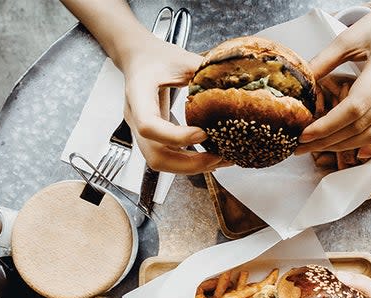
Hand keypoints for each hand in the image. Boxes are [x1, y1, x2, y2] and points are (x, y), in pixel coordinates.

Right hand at [121, 34, 227, 173]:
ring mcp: (141, 131)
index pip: (149, 126)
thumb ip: (204, 71)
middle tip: (217, 158)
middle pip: (155, 155)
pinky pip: (166, 156)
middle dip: (188, 163)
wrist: (138, 58)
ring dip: (190, 167)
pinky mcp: (152, 137)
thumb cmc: (155, 57)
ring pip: (160, 162)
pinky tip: (209, 157)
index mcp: (138, 95)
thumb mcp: (181, 58)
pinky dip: (188, 162)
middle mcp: (136, 118)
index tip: (203, 134)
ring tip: (218, 160)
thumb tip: (235, 81)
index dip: (176, 136)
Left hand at [297, 0, 370, 157]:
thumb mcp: (351, 35)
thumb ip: (324, 60)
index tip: (305, 134)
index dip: (328, 125)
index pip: (355, 106)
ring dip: (349, 146)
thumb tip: (300, 84)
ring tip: (323, 148)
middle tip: (305, 146)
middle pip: (364, 124)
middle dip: (330, 140)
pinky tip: (362, 152)